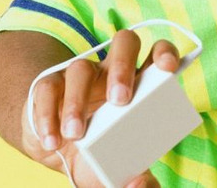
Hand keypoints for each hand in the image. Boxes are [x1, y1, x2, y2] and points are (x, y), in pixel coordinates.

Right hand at [21, 29, 180, 186]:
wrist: (54, 148)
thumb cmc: (98, 152)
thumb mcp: (119, 169)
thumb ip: (138, 180)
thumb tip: (140, 184)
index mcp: (139, 83)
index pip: (157, 53)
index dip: (165, 53)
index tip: (169, 68)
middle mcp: (112, 71)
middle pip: (124, 44)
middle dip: (123, 67)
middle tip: (120, 101)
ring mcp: (81, 75)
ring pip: (81, 67)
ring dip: (78, 101)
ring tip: (76, 135)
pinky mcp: (49, 85)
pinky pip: (48, 88)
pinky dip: (49, 114)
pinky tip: (53, 139)